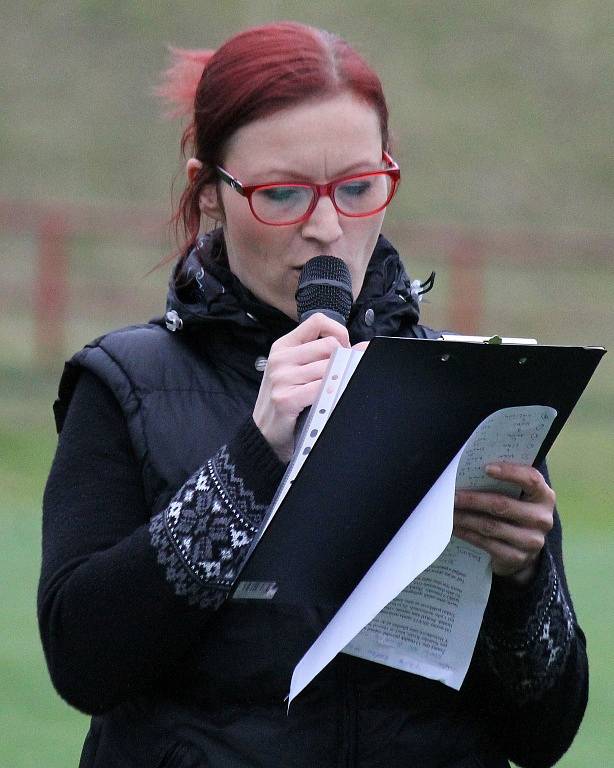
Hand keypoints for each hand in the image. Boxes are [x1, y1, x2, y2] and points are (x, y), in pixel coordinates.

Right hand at [253, 313, 349, 461]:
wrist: (265, 434)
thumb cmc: (286, 399)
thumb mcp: (297, 371)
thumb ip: (323, 355)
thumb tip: (363, 346)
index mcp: (283, 346)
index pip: (317, 321)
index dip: (338, 332)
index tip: (343, 349)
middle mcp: (280, 358)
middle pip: (329, 345)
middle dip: (342, 360)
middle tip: (338, 376)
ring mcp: (281, 378)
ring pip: (329, 368)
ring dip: (337, 381)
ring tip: (330, 392)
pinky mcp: (285, 399)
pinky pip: (321, 388)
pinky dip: (331, 394)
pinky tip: (328, 401)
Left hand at [453, 462, 554, 586]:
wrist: (524, 549)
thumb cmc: (515, 511)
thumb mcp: (518, 496)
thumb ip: (504, 483)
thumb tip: (469, 470)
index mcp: (544, 496)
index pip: (531, 479)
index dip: (510, 472)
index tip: (486, 468)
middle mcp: (542, 518)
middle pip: (502, 505)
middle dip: (473, 499)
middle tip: (452, 494)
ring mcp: (532, 541)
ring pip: (491, 526)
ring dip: (465, 517)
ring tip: (449, 510)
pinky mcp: (517, 557)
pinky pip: (486, 543)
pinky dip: (467, 533)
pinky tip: (455, 527)